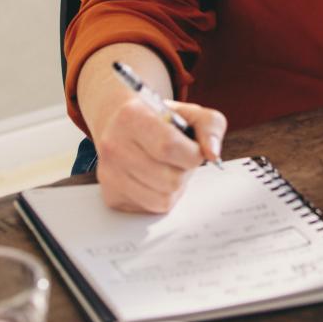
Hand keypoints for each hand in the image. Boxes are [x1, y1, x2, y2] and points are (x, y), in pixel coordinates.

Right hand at [93, 94, 227, 213]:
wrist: (120, 124)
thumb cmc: (158, 119)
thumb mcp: (189, 112)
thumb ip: (210, 126)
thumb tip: (212, 154)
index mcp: (131, 117)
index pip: (169, 147)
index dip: (192, 153)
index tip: (194, 149)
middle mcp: (114, 146)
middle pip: (170, 179)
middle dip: (185, 171)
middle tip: (179, 158)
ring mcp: (109, 174)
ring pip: (163, 199)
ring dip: (175, 187)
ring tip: (168, 168)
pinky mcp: (111, 195)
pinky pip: (151, 209)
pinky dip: (161, 197)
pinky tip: (155, 179)